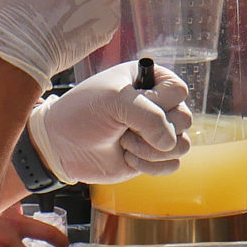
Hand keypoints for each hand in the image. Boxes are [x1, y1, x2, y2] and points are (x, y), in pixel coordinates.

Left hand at [25, 61, 194, 183]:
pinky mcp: (154, 157)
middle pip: (185, 119)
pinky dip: (149, 165)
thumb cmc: (83, 113)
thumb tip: (172, 143)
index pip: (179, 91)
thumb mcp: (114, 101)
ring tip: (124, 142)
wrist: (61, 144)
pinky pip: (172, 165)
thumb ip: (149, 116)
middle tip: (123, 126)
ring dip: (149, 149)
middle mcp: (158, 105)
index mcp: (150, 81)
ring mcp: (157, 132)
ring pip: (182, 145)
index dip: (159, 102)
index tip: (131, 104)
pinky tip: (127, 157)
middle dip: (152, 129)